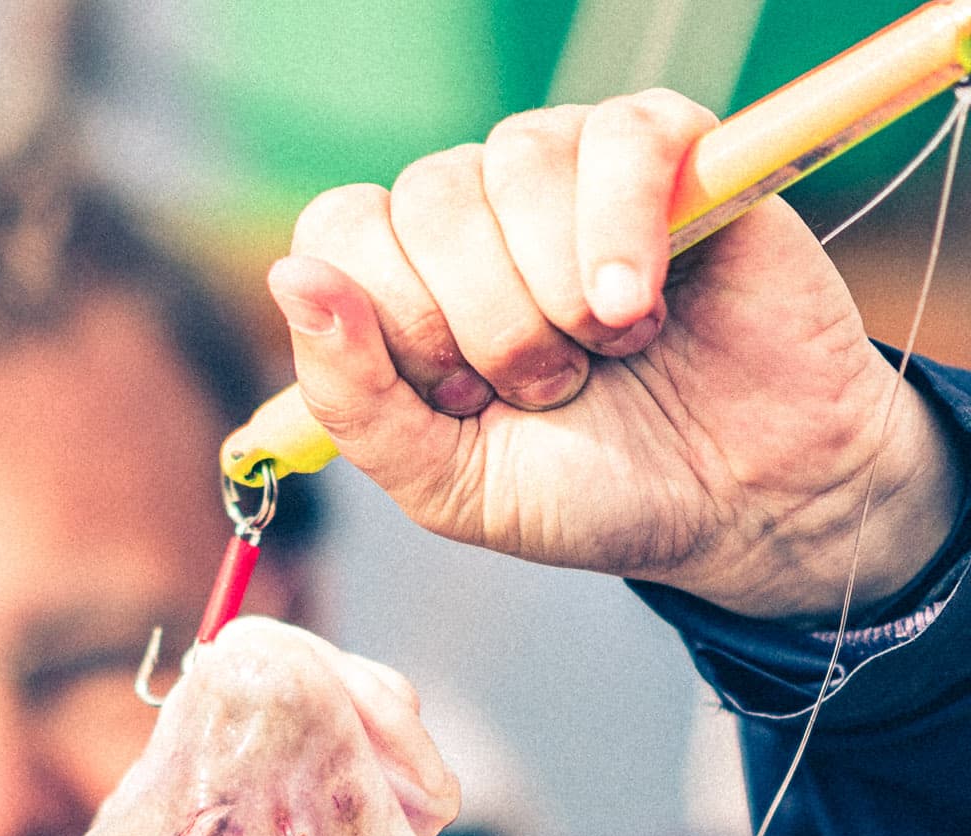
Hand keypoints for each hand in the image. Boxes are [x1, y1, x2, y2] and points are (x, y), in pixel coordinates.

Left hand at [272, 90, 962, 619]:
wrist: (736, 502)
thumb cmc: (590, 491)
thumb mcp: (445, 482)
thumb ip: (352, 397)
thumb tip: (290, 277)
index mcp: (412, 281)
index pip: (343, 230)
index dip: (393, 319)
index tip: (458, 398)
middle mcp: (481, 211)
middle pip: (428, 200)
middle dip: (485, 327)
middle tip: (546, 390)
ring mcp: (572, 173)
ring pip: (516, 166)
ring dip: (556, 295)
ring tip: (607, 354)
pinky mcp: (669, 152)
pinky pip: (616, 141)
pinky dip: (623, 237)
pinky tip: (644, 307)